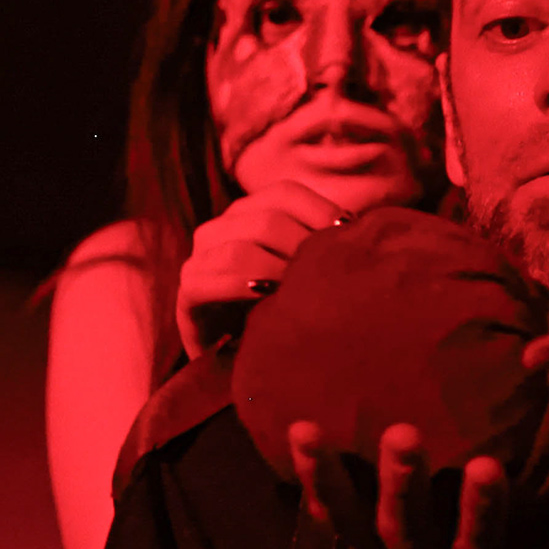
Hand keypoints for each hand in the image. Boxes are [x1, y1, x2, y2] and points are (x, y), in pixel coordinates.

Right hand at [175, 174, 349, 358]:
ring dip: (276, 270)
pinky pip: (207, 281)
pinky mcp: (187, 292)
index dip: (320, 210)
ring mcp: (200, 258)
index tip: (348, 237)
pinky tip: (266, 299)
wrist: (241, 355)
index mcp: (251, 213)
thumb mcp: (304, 271)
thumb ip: (323, 246)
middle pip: (266, 219)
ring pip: (239, 249)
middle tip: (326, 276)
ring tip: (300, 292)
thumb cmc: (281, 308)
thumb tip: (361, 230)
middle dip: (303, 247)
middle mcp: (221, 228)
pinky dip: (240, 288)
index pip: (285, 193)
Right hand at [295, 418, 548, 548]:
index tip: (304, 426)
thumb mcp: (410, 531)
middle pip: (406, 536)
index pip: (343, 520)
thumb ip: (381, 484)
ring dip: (480, 512)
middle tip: (402, 435)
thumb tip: (332, 403)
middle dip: (403, 488)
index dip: (321, 480)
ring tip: (488, 467)